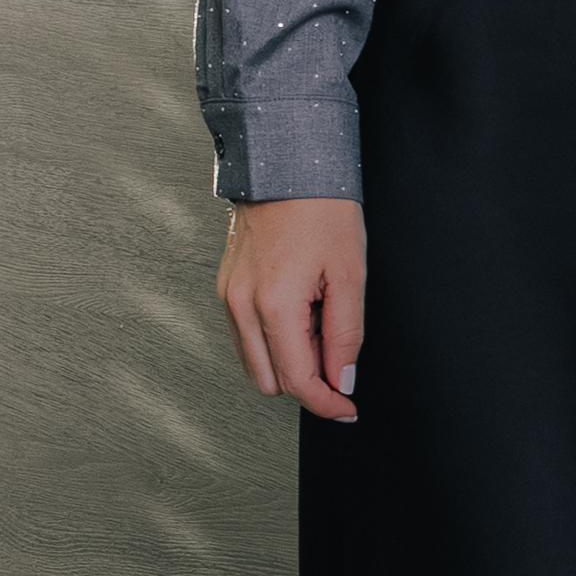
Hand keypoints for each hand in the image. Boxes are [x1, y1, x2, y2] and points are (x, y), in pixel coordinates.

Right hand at [218, 194, 367, 417]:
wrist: (285, 165)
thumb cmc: (321, 210)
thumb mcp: (350, 275)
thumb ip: (346, 335)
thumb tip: (341, 379)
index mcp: (274, 305)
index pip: (298, 381)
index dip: (327, 403)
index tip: (347, 409)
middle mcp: (241, 305)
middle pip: (271, 382)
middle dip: (308, 382)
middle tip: (340, 356)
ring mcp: (228, 297)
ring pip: (256, 363)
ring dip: (289, 361)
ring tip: (320, 321)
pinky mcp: (225, 288)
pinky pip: (247, 337)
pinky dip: (274, 340)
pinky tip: (300, 312)